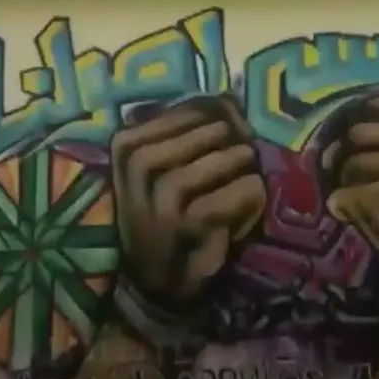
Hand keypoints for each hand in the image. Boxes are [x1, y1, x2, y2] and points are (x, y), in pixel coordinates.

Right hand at [111, 95, 266, 305]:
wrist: (155, 280)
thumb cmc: (167, 216)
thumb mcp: (168, 168)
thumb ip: (192, 132)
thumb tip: (230, 98)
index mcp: (128, 143)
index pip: (185, 110)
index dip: (218, 116)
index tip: (233, 129)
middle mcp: (137, 164)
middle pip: (206, 131)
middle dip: (233, 141)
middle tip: (246, 155)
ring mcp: (157, 196)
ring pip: (218, 160)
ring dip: (240, 166)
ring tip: (247, 175)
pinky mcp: (181, 224)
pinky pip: (228, 196)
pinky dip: (246, 196)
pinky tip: (250, 198)